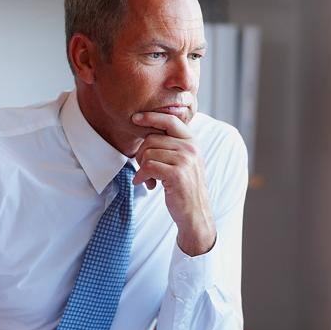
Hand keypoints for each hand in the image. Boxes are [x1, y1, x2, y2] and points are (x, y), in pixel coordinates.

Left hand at [132, 112, 215, 255]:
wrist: (195, 212)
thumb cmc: (185, 187)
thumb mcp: (183, 161)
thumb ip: (171, 145)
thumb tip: (147, 130)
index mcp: (192, 141)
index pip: (169, 120)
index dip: (150, 117)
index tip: (135, 118)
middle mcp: (191, 148)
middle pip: (152, 139)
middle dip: (141, 154)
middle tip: (144, 169)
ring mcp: (185, 160)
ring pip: (148, 153)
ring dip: (142, 168)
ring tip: (149, 179)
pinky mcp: (177, 173)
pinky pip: (148, 166)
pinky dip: (142, 176)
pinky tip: (146, 184)